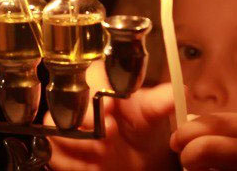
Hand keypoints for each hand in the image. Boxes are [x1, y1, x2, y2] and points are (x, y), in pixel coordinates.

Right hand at [45, 62, 177, 170]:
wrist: (136, 162)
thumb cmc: (142, 129)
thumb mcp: (153, 115)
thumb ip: (161, 102)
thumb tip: (180, 92)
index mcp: (103, 82)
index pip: (91, 75)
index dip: (98, 89)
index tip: (112, 105)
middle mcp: (79, 100)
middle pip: (67, 100)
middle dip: (88, 118)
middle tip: (110, 130)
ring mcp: (65, 124)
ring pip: (58, 128)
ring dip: (83, 143)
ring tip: (105, 151)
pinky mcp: (58, 148)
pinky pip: (56, 153)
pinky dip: (76, 162)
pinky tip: (94, 163)